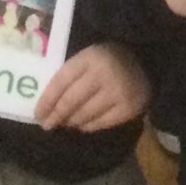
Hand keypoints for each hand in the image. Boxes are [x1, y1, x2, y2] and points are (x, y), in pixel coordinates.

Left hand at [36, 42, 150, 132]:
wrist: (147, 63)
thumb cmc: (110, 60)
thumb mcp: (89, 58)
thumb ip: (70, 75)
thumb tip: (48, 104)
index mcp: (90, 57)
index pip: (61, 81)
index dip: (47, 100)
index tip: (38, 113)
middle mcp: (103, 74)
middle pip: (71, 101)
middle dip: (56, 115)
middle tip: (47, 125)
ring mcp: (117, 93)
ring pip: (84, 115)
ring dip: (71, 122)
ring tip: (66, 123)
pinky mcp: (128, 108)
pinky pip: (100, 123)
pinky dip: (87, 126)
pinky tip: (82, 125)